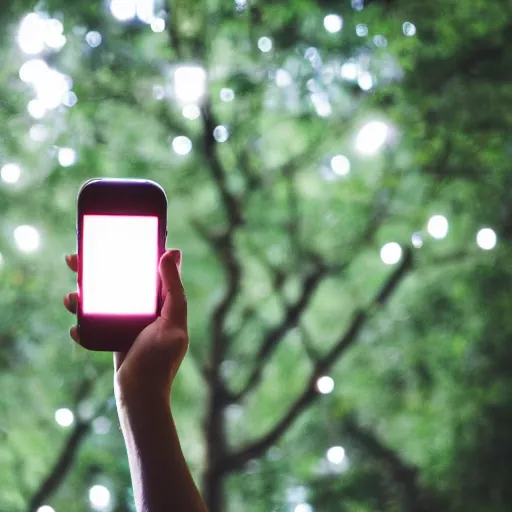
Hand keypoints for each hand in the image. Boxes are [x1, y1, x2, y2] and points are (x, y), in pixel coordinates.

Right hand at [63, 250, 187, 402]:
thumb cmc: (159, 360)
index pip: (145, 268)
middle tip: (76, 260)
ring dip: (82, 294)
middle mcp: (143, 308)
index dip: (130, 251)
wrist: (140, 394)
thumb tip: (171, 251)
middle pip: (117, 280)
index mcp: (160, 300)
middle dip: (96, 269)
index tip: (113, 238)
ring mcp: (126, 322)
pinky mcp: (112, 336)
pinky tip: (76, 327)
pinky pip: (93, 324)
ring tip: (71, 298)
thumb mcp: (172, 321)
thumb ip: (174, 289)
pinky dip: (82, 323)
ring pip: (101, 299)